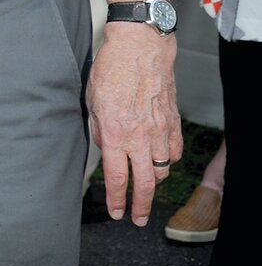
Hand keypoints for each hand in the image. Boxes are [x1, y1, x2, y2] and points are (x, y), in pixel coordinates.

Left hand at [86, 27, 181, 225]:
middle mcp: (138, 137)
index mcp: (114, 133)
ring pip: (161, 169)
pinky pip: (173, 151)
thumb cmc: (112, 68)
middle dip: (140, 206)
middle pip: (143, 184)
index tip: (116, 212)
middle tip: (137, 218)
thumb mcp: (92, 100)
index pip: (116, 178)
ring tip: (145, 183)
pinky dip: (167, 159)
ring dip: (153, 180)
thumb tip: (103, 146)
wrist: (140, 47)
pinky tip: (160, 158)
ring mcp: (159, 131)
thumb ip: (97, 128)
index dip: (116, 200)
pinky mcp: (172, 121)